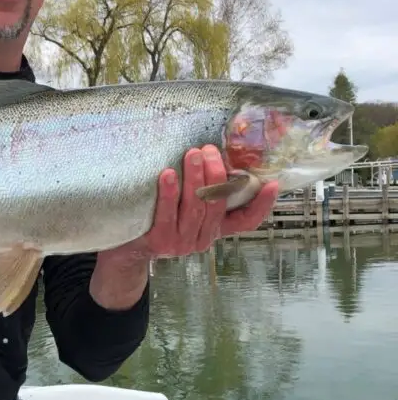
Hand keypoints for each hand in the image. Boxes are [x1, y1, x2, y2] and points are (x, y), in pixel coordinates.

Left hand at [129, 144, 277, 258]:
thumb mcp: (187, 209)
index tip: (271, 183)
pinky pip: (167, 215)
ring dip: (196, 178)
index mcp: (214, 230)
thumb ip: (204, 192)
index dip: (261, 205)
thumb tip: (216, 153)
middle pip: (217, 205)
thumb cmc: (159, 219)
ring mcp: (180, 243)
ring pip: (195, 208)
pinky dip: (169, 193)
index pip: (246, 222)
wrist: (127, 250)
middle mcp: (201, 239)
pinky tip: (168, 174)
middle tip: (210, 149)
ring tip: (193, 154)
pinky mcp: (159, 242)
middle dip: (217, 174)